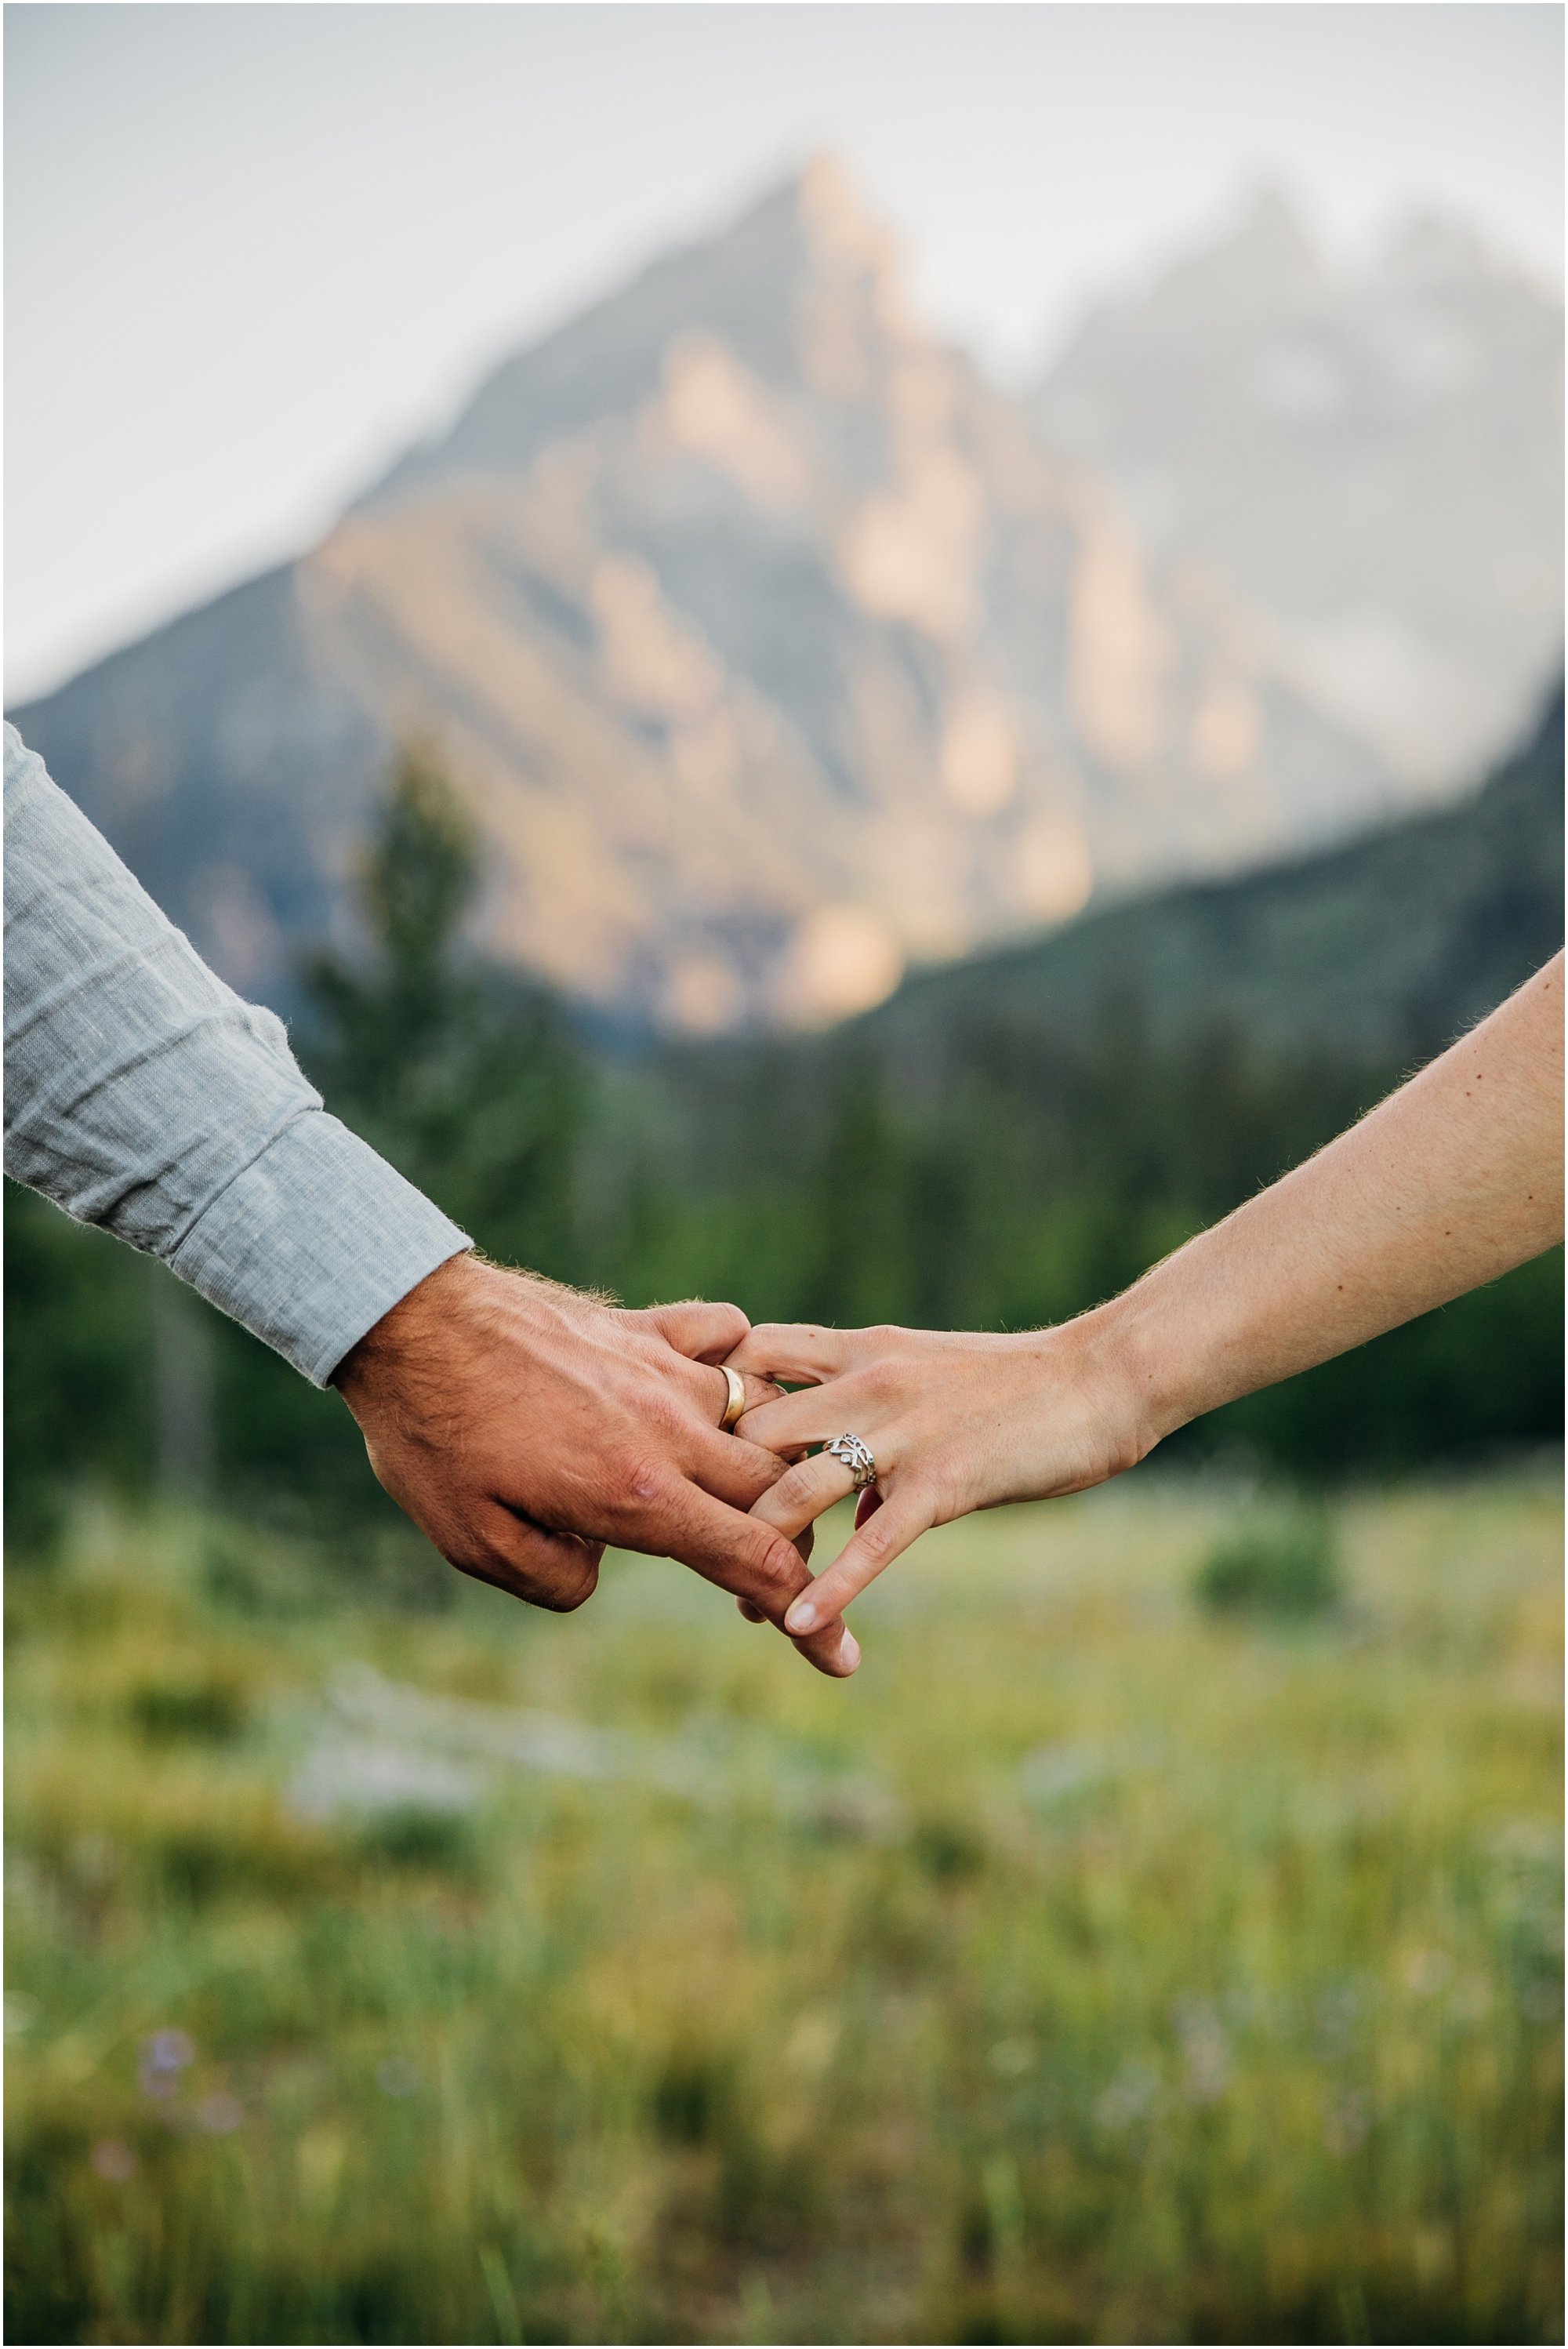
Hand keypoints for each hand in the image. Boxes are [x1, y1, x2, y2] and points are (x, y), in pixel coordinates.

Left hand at [333, 1254, 860, 1675]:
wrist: (409, 1323)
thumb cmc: (434, 1440)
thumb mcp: (474, 1546)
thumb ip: (555, 1582)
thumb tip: (599, 1573)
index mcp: (637, 1495)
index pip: (754, 1562)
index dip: (808, 1619)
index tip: (842, 1660)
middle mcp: (670, 1429)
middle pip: (780, 1492)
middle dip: (794, 1542)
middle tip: (773, 1572)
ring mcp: (664, 1369)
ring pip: (761, 1420)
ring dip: (769, 1462)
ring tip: (744, 1491)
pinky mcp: (644, 1326)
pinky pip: (724, 1336)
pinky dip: (740, 1365)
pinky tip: (724, 1388)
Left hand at [726, 1314, 1148, 1633]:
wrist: (1101, 1377)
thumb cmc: (1017, 1383)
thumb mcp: (926, 1377)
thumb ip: (872, 1421)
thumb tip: (851, 1505)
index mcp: (858, 1349)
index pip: (751, 1358)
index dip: (711, 1400)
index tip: (695, 1448)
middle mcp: (865, 1382)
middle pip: (749, 1432)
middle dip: (720, 1489)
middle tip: (714, 1544)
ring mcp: (902, 1433)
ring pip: (794, 1490)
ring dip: (760, 1552)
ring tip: (745, 1603)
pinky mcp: (944, 1482)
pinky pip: (872, 1543)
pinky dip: (830, 1589)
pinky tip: (798, 1625)